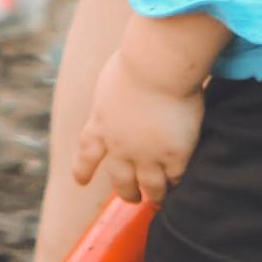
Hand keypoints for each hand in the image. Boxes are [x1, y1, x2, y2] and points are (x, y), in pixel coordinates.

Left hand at [75, 44, 203, 206]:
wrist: (157, 66)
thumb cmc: (137, 59)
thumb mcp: (112, 78)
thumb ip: (115, 94)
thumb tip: (125, 91)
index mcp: (101, 123)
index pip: (88, 152)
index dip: (83, 168)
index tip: (80, 180)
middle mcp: (120, 145)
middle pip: (120, 179)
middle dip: (127, 191)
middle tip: (132, 197)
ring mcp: (147, 154)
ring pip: (151, 187)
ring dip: (155, 195)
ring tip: (159, 201)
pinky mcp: (174, 155)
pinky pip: (177, 178)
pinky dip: (178, 183)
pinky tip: (182, 186)